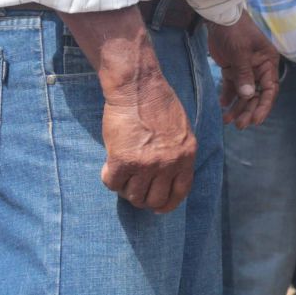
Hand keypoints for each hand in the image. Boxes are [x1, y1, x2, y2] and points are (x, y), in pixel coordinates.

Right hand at [100, 66, 196, 212]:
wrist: (137, 87)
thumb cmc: (157, 103)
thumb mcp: (180, 130)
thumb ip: (177, 154)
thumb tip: (166, 179)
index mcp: (186, 155)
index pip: (180, 192)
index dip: (167, 204)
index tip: (157, 208)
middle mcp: (169, 163)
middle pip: (154, 200)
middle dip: (142, 198)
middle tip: (134, 187)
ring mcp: (146, 163)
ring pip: (133, 196)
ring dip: (125, 188)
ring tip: (122, 172)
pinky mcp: (122, 160)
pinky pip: (112, 184)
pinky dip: (109, 177)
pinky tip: (110, 164)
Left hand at [206, 17, 279, 129]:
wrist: (218, 17)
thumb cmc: (235, 31)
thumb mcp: (241, 51)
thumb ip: (244, 74)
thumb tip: (247, 95)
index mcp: (268, 63)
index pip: (270, 89)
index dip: (264, 106)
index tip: (255, 121)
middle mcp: (259, 68)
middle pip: (256, 94)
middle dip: (248, 110)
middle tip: (239, 125)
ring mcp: (245, 69)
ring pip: (243, 93)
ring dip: (237, 106)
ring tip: (226, 120)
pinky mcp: (232, 68)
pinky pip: (232, 86)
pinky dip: (228, 96)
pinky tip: (222, 105)